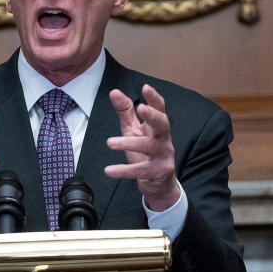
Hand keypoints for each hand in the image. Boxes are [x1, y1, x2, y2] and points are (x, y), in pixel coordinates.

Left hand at [104, 84, 180, 211]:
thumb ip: (125, 111)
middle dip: (153, 115)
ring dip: (128, 143)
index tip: (146, 88)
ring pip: (148, 147)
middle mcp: (163, 139)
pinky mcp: (157, 172)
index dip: (154, 98)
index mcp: (157, 127)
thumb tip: (114, 92)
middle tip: (141, 108)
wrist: (159, 183)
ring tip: (110, 142)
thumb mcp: (133, 129)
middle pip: (162, 123)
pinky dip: (124, 170)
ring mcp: (162, 156)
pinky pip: (140, 170)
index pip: (159, 109)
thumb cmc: (145, 153)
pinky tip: (109, 170)